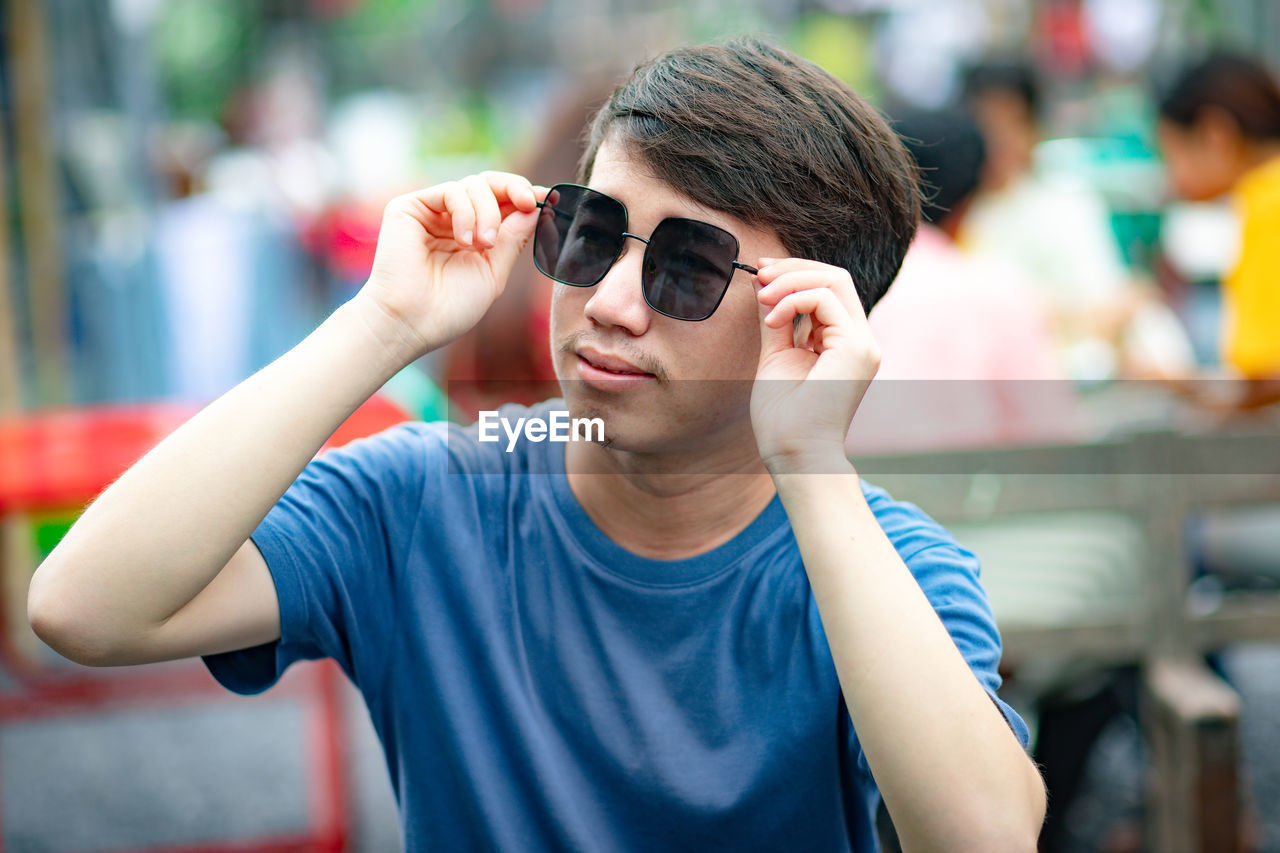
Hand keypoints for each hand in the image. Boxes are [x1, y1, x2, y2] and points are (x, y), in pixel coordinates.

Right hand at [353, 172, 546, 362]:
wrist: (412, 322)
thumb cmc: (451, 307)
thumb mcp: (494, 270)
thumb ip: (514, 238)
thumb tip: (536, 206)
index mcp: (473, 235)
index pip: (502, 203)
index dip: (525, 196)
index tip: (549, 198)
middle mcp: (452, 220)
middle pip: (489, 184)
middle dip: (514, 189)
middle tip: (528, 202)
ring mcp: (431, 212)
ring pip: (473, 185)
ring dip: (488, 213)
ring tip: (484, 245)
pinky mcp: (409, 207)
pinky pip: (451, 191)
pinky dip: (466, 212)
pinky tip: (465, 240)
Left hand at [750, 258, 879, 474]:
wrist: (793, 454)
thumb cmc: (782, 417)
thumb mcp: (775, 355)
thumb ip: (775, 319)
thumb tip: (762, 283)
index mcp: (842, 342)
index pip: (828, 288)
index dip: (794, 273)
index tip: (759, 272)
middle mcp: (859, 340)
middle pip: (836, 277)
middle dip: (793, 268)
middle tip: (759, 273)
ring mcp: (862, 344)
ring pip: (834, 281)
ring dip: (790, 282)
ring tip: (761, 297)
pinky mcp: (856, 349)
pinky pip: (826, 299)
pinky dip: (793, 299)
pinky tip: (772, 319)